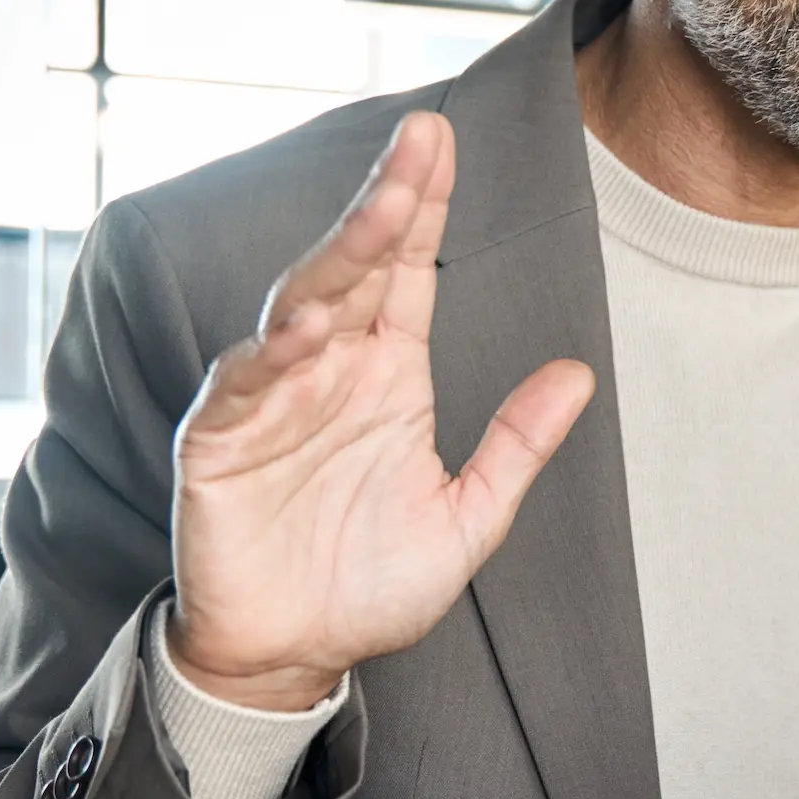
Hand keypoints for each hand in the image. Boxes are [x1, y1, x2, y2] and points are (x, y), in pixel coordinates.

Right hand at [167, 110, 593, 710]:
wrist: (292, 657)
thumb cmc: (367, 585)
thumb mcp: (467, 519)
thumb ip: (517, 446)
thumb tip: (579, 374)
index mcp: (386, 375)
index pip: (407, 273)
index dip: (424, 208)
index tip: (443, 141)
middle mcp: (328, 371)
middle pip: (357, 267)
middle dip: (388, 202)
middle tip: (421, 142)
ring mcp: (270, 399)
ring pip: (299, 307)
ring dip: (339, 259)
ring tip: (381, 214)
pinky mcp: (219, 443)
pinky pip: (243, 387)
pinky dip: (269, 356)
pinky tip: (304, 329)